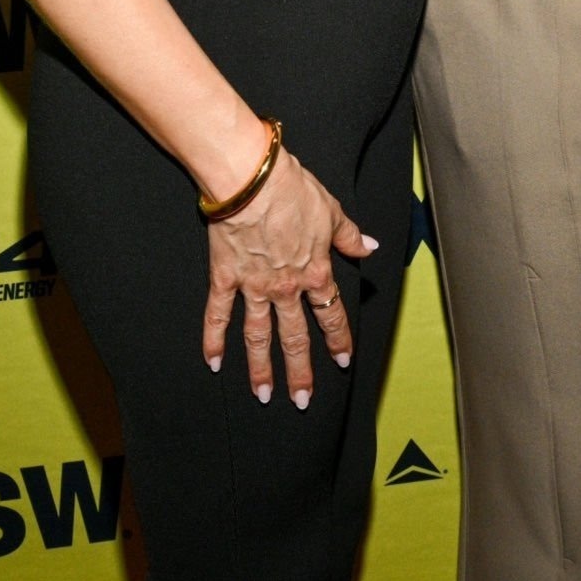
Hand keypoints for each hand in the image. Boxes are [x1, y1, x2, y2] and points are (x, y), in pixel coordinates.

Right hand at [202, 146, 377, 406]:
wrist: (253, 180)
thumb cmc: (293, 190)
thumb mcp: (332, 211)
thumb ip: (350, 236)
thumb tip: (369, 247)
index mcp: (315, 271)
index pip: (330, 313)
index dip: (338, 338)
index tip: (343, 360)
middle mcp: (286, 286)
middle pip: (295, 336)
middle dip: (300, 371)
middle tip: (301, 400)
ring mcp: (253, 286)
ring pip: (258, 336)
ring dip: (261, 368)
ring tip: (263, 395)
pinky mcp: (225, 277)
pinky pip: (217, 315)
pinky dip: (213, 340)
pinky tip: (212, 362)